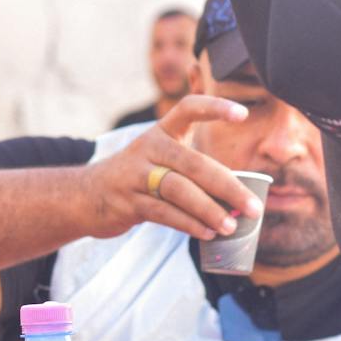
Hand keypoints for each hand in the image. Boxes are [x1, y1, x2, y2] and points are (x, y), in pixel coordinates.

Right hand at [80, 96, 264, 240]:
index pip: (188, 108)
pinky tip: (208, 233)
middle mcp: (148, 148)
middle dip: (228, 187)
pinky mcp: (128, 202)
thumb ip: (194, 169)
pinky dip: (189, 224)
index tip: (242, 114)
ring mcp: (136, 175)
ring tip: (231, 226)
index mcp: (161, 132)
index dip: (215, 107)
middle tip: (253, 207)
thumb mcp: (159, 157)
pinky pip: (164, 213)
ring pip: (179, 190)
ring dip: (209, 210)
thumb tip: (239, 197)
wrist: (87, 195)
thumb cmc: (138, 177)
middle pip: (194, 163)